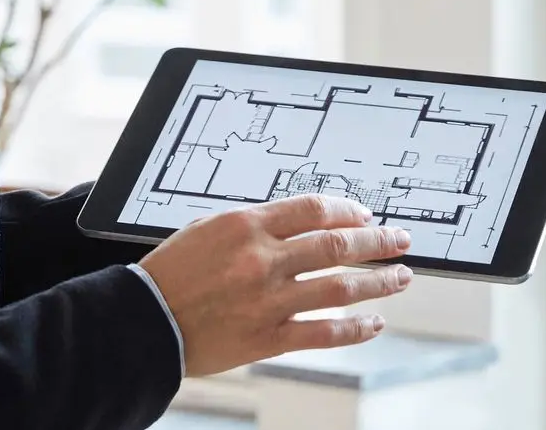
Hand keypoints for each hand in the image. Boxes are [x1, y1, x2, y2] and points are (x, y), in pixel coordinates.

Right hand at [139, 194, 412, 376]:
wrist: (144, 322)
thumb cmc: (171, 272)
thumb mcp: (209, 228)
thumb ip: (256, 224)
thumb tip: (300, 223)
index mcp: (247, 225)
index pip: (314, 209)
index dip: (348, 209)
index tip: (365, 214)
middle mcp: (264, 259)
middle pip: (337, 243)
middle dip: (377, 240)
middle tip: (400, 239)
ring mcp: (269, 300)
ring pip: (340, 286)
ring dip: (377, 281)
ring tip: (401, 276)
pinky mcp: (268, 337)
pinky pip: (323, 331)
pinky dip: (354, 328)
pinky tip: (374, 322)